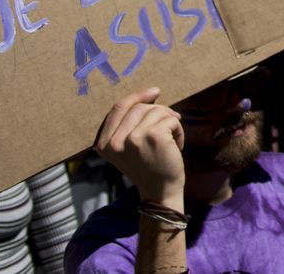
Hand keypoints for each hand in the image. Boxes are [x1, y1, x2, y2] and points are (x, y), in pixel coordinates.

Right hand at [93, 87, 185, 204]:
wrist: (161, 191)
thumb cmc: (149, 166)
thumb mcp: (129, 147)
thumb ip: (129, 124)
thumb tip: (150, 94)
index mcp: (104, 143)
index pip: (118, 108)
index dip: (137, 96)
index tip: (154, 92)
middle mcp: (115, 141)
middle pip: (139, 107)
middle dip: (159, 112)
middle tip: (169, 126)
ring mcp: (133, 138)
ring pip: (157, 111)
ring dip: (170, 122)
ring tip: (170, 140)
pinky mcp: (153, 136)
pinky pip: (171, 119)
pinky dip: (178, 129)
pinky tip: (177, 145)